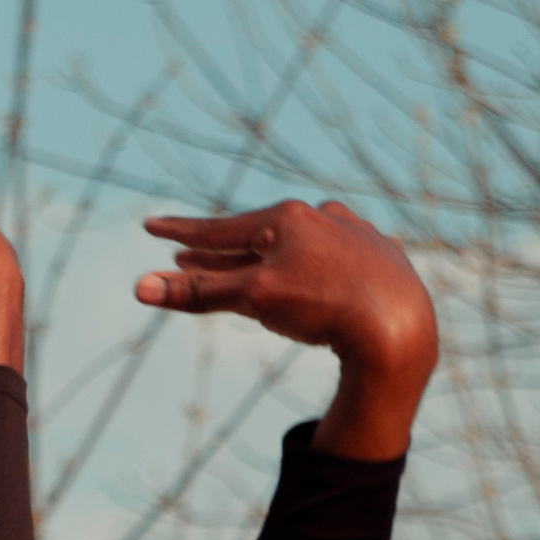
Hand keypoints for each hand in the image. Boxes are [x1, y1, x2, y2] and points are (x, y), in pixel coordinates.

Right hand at [135, 196, 437, 454]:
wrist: (399, 324)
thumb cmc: (323, 306)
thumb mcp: (254, 299)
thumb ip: (199, 293)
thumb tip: (140, 288)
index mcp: (285, 218)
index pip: (219, 229)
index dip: (181, 234)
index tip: (151, 227)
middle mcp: (320, 216)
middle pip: (255, 238)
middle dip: (219, 252)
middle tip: (186, 256)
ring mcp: (352, 234)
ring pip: (297, 247)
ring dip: (267, 258)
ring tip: (248, 267)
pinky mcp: (379, 257)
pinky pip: (334, 260)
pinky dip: (312, 268)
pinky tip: (317, 272)